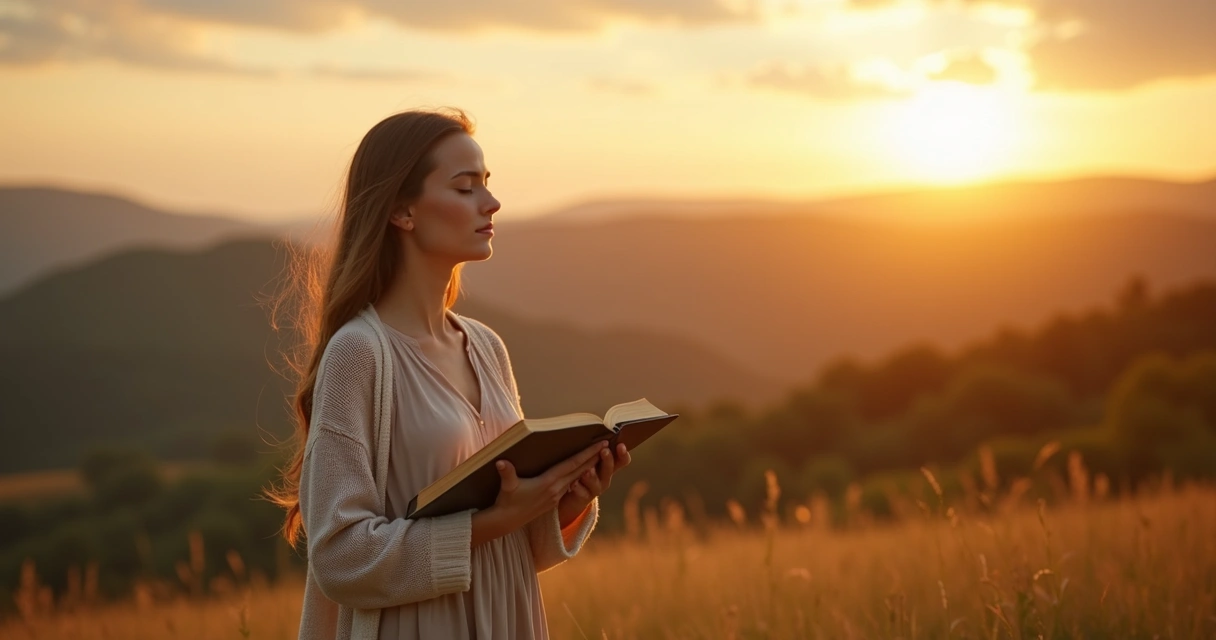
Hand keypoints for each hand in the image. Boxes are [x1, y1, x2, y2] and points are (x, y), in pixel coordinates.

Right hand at [472, 440, 606, 544]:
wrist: (507, 521)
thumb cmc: (507, 502)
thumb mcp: (507, 487)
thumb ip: (506, 474)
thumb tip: (501, 462)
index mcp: (549, 484)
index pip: (572, 466)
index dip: (587, 454)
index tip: (600, 444)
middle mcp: (556, 489)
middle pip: (580, 470)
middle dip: (594, 457)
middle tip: (608, 444)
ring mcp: (556, 495)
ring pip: (577, 477)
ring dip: (589, 465)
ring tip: (600, 453)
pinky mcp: (553, 499)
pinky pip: (571, 484)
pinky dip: (579, 475)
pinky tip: (584, 469)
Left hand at [558, 442, 630, 527]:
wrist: (572, 495)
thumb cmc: (581, 469)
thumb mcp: (589, 458)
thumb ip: (593, 447)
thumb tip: (592, 425)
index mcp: (608, 466)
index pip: (622, 460)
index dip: (623, 454)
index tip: (621, 445)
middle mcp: (605, 477)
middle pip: (610, 469)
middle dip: (608, 460)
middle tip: (604, 451)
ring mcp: (595, 489)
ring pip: (597, 483)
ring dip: (593, 476)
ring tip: (587, 471)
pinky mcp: (584, 498)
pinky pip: (583, 494)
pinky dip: (579, 489)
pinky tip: (574, 484)